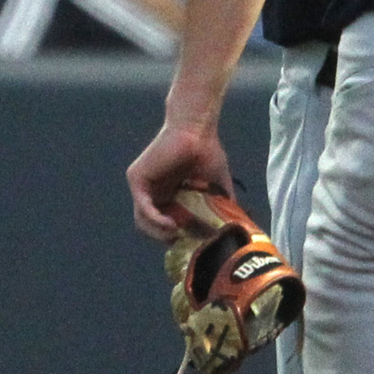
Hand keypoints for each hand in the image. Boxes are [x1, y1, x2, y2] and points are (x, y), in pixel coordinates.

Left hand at [128, 120, 232, 240]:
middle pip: (150, 226)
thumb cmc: (209, 151)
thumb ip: (223, 204)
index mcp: (169, 193)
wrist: (198, 130)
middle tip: (184, 241)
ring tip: (177, 234)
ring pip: (142, 221)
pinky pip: (142, 207)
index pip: (164, 223)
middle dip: (166, 238)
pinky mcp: (137, 179)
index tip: (192, 243)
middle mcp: (154, 191)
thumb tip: (236, 224)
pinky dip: (155, 220)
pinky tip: (171, 225)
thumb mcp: (218, 186)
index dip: (177, 237)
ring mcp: (143, 186)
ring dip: (159, 233)